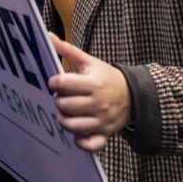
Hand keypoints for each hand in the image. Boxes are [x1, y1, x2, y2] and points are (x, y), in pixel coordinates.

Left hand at [47, 33, 129, 152]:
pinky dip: (79, 141)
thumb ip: (68, 50)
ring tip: (66, 112)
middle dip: (58, 100)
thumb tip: (48, 36)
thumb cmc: (106, 77)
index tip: (55, 82)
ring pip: (72, 125)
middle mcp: (99, 103)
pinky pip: (89, 145)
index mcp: (94, 83)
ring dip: (64, 119)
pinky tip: (76, 132)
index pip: (63, 84)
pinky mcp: (106, 134)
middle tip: (62, 97)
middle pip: (64, 105)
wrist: (134, 96)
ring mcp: (103, 120)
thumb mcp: (89, 62)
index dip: (53, 83)